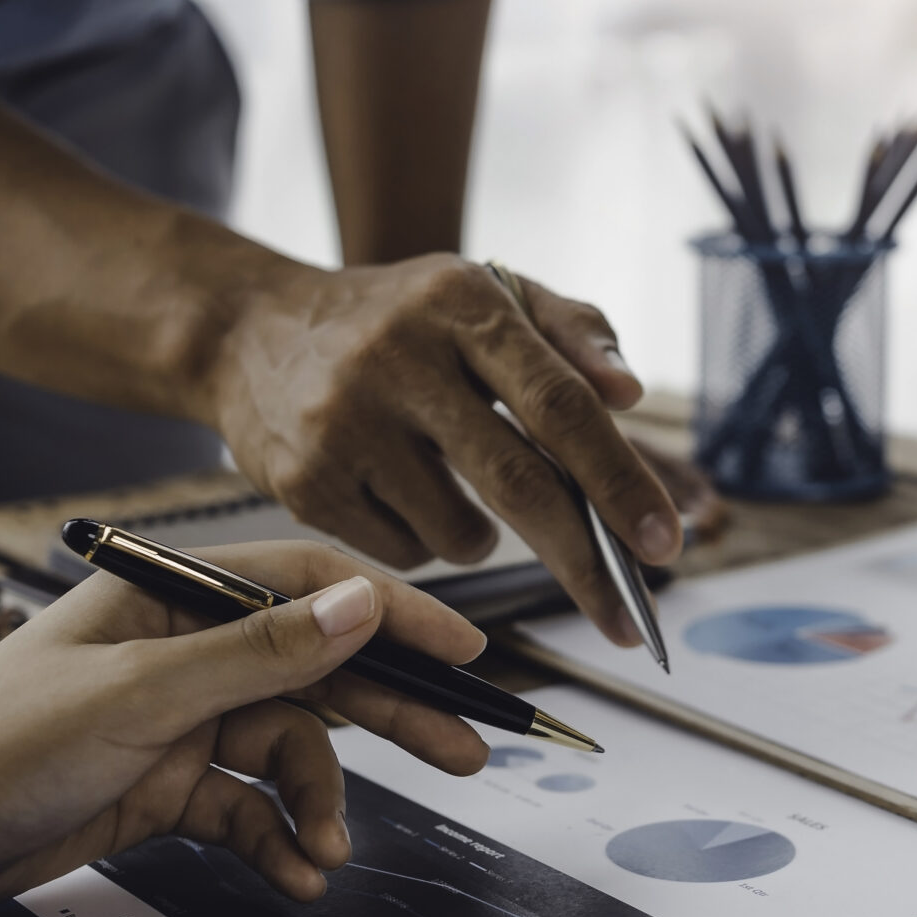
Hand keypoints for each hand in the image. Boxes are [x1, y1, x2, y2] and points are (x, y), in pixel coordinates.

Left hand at [0, 543, 488, 916]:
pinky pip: (247, 807)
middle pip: (315, 670)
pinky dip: (275, 838)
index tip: (467, 653)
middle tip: (465, 753)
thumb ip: (260, 653)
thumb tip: (361, 605)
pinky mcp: (161, 786)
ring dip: (319, 801)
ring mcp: (173, 720)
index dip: (393, 614)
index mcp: (170, 594)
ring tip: (330, 850)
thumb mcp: (140, 695)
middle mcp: (179, 649)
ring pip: (288, 750)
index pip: (308, 585)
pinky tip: (293, 871)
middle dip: (390, 714)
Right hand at [202, 256, 682, 645]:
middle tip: (630, 621)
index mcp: (461, 304)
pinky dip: (427, 542)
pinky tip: (401, 492)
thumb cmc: (398, 320)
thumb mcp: (482, 295)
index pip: (559, 403)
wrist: (250, 332)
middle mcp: (398, 358)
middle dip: (586, 563)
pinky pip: (406, 554)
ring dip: (489, 539)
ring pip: (462, 535)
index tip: (665, 542)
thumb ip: (570, 330)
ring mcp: (344, 423)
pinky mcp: (305, 482)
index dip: (619, 479)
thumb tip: (629, 392)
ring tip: (459, 486)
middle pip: (519, 484)